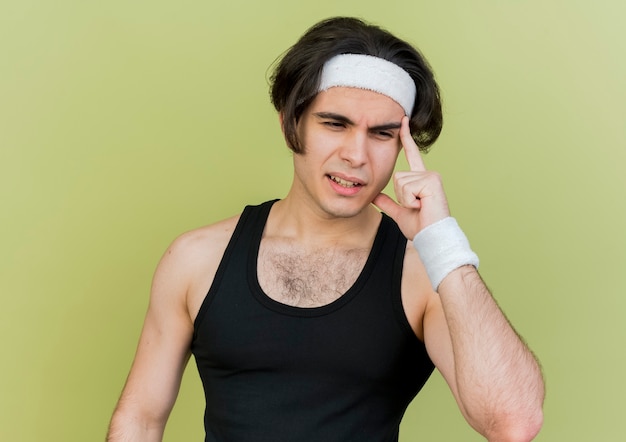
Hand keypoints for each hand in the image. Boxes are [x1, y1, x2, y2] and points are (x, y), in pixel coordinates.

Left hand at [372, 116, 449, 239]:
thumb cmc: (420, 227)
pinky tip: (422, 206)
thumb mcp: (399, 213)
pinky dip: (410, 200)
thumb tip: (375, 196)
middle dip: (400, 195)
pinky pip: (407, 187)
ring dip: (405, 199)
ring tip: (419, 207)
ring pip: (400, 181)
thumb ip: (388, 203)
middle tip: (415, 207)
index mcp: (420, 180)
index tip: (403, 120)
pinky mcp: (432, 181)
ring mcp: (430, 176)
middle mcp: (427, 174)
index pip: (411, 154)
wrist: (432, 237)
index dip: (406, 137)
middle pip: (397, 176)